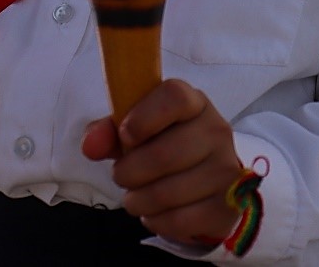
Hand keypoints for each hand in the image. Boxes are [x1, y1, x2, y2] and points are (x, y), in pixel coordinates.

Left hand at [81, 79, 243, 246]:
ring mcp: (226, 169)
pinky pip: (180, 220)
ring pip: (168, 193)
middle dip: (129, 172)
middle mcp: (216, 131)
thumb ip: (109, 131)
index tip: (125, 135)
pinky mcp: (227, 207)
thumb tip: (90, 145)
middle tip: (122, 176)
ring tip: (135, 196)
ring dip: (138, 200)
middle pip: (165, 154)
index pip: (174, 97)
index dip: (143, 118)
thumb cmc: (164, 145)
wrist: (205, 181)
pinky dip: (156, 221)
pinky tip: (154, 212)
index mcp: (193, 102)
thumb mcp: (134, 130)